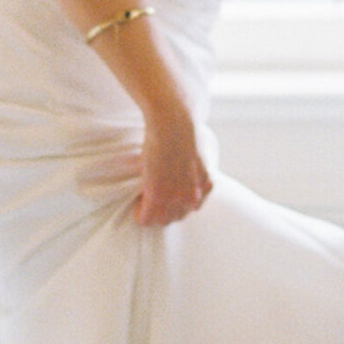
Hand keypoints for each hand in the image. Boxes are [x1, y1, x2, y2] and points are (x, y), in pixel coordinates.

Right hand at [134, 103, 215, 228]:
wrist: (173, 124)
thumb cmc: (183, 129)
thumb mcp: (197, 152)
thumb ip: (192, 167)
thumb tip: (182, 168)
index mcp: (206, 185)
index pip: (192, 208)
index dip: (177, 202)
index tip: (167, 195)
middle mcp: (194, 196)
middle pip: (178, 217)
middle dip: (165, 210)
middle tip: (153, 198)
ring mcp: (176, 198)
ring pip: (162, 220)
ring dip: (153, 212)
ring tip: (144, 200)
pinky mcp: (157, 197)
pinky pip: (146, 218)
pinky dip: (140, 213)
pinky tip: (137, 205)